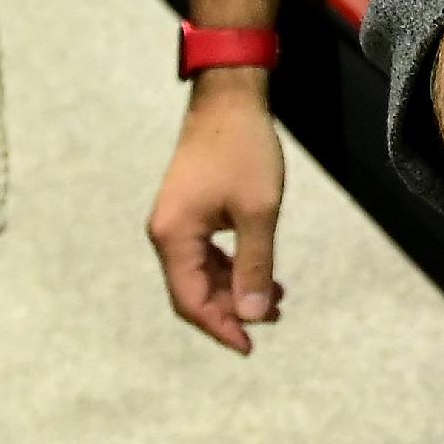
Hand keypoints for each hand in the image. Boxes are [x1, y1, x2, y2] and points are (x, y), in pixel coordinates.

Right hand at [150, 72, 287, 352]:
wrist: (229, 98)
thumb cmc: (244, 150)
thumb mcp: (258, 211)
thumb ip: (255, 266)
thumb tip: (254, 315)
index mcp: (174, 237)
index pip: (190, 301)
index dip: (221, 327)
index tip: (251, 345)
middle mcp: (166, 234)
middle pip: (193, 292)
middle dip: (232, 310)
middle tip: (275, 316)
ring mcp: (176, 222)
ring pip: (201, 274)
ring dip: (235, 289)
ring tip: (277, 298)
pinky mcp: (189, 211)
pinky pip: (204, 254)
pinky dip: (231, 268)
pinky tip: (260, 271)